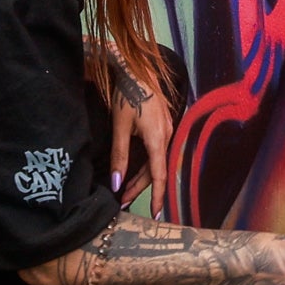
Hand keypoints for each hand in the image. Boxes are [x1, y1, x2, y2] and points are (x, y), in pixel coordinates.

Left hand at [106, 77, 173, 208]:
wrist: (136, 69)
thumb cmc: (127, 95)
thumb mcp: (119, 127)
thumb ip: (119, 156)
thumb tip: (117, 183)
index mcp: (158, 139)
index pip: (159, 176)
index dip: (158, 197)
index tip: (156, 214)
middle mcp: (167, 136)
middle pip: (155, 170)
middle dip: (140, 187)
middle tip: (124, 200)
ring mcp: (167, 129)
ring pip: (156, 160)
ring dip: (142, 176)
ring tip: (126, 187)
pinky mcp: (162, 124)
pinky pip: (157, 150)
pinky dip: (146, 163)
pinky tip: (136, 166)